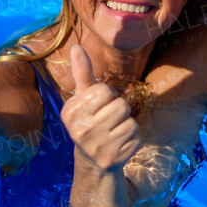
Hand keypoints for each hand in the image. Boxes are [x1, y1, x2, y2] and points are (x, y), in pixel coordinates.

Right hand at [60, 45, 138, 172]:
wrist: (91, 160)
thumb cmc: (89, 120)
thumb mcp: (82, 97)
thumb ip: (81, 72)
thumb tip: (76, 46)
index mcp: (70, 112)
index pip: (105, 91)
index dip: (107, 95)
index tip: (99, 105)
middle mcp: (81, 131)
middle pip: (121, 105)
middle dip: (119, 109)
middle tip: (108, 119)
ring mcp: (97, 147)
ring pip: (131, 122)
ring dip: (127, 124)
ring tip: (114, 131)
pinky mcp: (113, 159)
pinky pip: (136, 138)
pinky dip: (132, 139)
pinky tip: (118, 144)